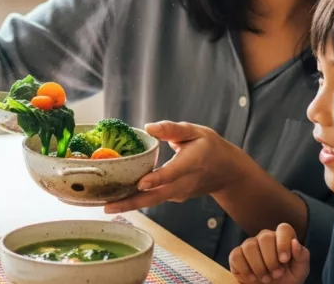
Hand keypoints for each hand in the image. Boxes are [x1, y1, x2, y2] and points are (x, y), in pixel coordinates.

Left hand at [104, 121, 245, 213]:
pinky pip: (153, 199)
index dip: (157, 179)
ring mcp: (179, 194)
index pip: (173, 173)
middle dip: (132, 203)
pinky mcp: (173, 197)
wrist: (227, 172)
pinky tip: (117, 198)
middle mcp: (184, 183)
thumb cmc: (210, 147)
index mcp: (192, 163)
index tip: (141, 183)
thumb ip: (172, 129)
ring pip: (152, 201)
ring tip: (106, 205)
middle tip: (107, 206)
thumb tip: (148, 127)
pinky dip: (136, 200)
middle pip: (156, 196)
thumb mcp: (196, 131)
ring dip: (130, 204)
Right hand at [229, 224, 309, 283]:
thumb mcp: (300, 270)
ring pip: (250, 246)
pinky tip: (252, 277)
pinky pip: (236, 255)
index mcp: (283, 238)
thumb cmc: (287, 279)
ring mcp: (250, 245)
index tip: (284, 260)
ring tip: (266, 279)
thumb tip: (294, 243)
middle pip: (265, 237)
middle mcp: (266, 238)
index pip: (283, 228)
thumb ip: (302, 256)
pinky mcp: (237, 255)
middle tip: (276, 274)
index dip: (283, 243)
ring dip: (259, 266)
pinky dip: (245, 269)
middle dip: (271, 259)